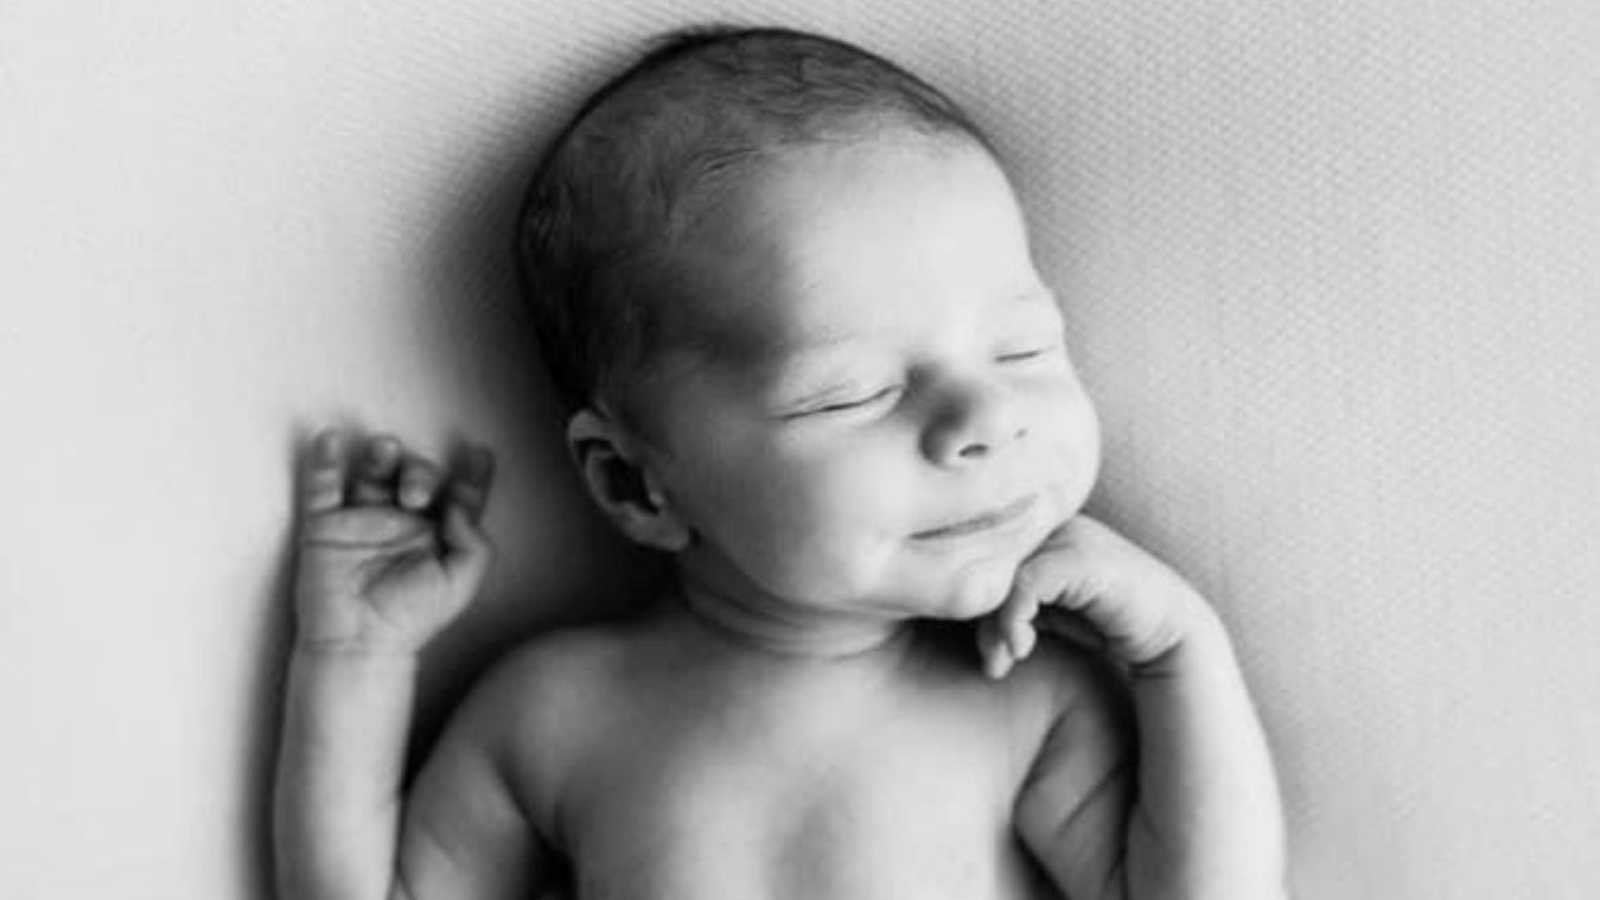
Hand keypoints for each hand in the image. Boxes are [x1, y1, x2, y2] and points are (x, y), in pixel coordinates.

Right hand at [292, 428, 495, 655]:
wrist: (360, 643)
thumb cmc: (412, 618)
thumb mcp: (461, 582)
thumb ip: (473, 541)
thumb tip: (461, 502)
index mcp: (438, 533)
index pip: (458, 495)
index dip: (472, 474)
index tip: (480, 454)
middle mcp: (403, 520)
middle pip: (416, 475)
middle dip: (420, 473)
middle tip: (415, 494)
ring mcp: (363, 519)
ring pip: (373, 472)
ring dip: (381, 454)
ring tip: (384, 450)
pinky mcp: (326, 525)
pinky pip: (323, 486)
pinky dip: (325, 461)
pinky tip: (330, 439)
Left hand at [978, 514, 1214, 678]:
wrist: (1164, 632)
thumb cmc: (1099, 621)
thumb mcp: (1042, 612)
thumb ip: (1004, 605)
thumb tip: (954, 613)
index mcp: (1035, 528)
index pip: (979, 555)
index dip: (969, 600)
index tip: (983, 648)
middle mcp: (1047, 523)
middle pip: (984, 562)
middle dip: (978, 618)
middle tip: (991, 661)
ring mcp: (1065, 535)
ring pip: (1000, 574)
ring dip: (996, 625)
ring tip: (1003, 660)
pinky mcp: (1080, 556)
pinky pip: (1026, 582)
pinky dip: (1014, 618)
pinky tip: (1021, 649)